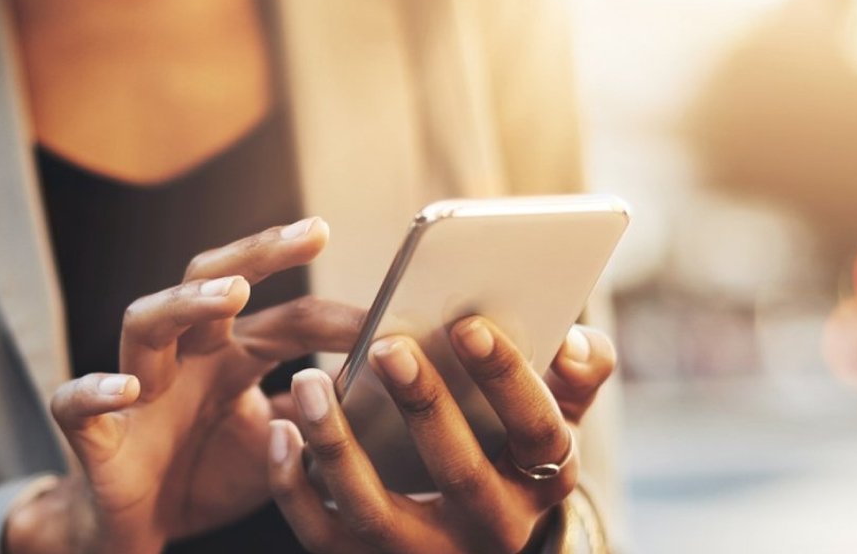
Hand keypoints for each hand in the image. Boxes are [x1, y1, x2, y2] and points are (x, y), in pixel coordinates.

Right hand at [4, 218, 367, 553]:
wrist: (139, 531)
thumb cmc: (206, 475)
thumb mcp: (279, 445)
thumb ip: (317, 414)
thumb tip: (379, 386)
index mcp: (230, 355)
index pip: (287, 318)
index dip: (338, 316)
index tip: (392, 314)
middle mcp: (184, 357)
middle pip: (210, 281)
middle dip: (258, 253)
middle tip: (312, 232)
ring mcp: (136, 388)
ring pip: (145, 321)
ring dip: (186, 302)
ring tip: (232, 294)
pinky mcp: (95, 433)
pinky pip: (78, 402)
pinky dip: (97, 390)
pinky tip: (128, 387)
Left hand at [267, 317, 616, 552]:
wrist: (474, 544)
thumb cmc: (509, 452)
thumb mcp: (553, 419)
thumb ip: (576, 375)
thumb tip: (576, 342)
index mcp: (542, 481)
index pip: (537, 433)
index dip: (508, 380)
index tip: (469, 324)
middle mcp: (489, 529)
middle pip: (459, 474)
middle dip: (424, 407)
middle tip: (388, 344)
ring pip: (375, 512)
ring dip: (338, 444)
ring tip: (309, 380)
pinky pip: (321, 535)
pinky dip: (294, 486)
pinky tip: (279, 431)